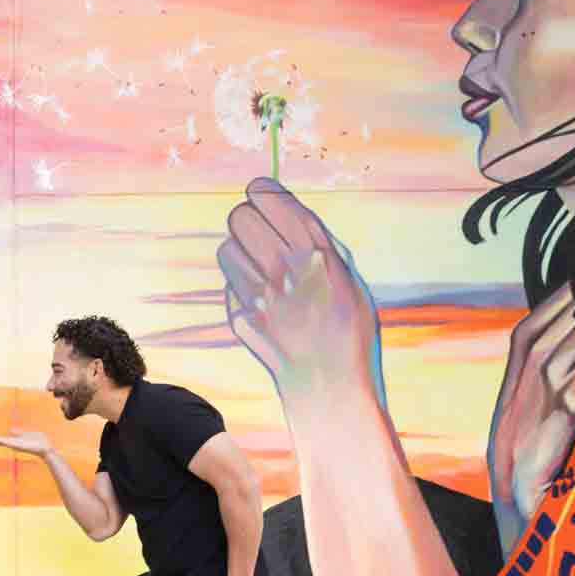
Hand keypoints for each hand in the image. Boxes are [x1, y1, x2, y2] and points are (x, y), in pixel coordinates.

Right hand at [0, 430, 49, 456]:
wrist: (45, 449)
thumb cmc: (38, 441)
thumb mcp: (26, 434)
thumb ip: (18, 433)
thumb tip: (10, 430)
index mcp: (14, 441)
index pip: (1, 439)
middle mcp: (13, 444)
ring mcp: (15, 445)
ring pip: (0, 441)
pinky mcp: (17, 445)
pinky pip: (8, 442)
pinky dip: (0, 440)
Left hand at [219, 179, 384, 411]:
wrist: (330, 383)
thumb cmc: (347, 328)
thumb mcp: (349, 278)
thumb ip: (320, 244)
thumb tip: (289, 211)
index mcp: (316, 253)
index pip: (270, 199)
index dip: (262, 192)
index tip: (261, 193)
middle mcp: (283, 270)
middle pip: (239, 217)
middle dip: (249, 219)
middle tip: (260, 231)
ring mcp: (257, 295)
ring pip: (225, 248)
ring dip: (240, 250)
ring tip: (260, 265)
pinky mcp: (238, 316)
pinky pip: (227, 282)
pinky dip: (239, 282)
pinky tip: (261, 297)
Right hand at [488, 285, 574, 544]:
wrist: (529, 540)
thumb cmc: (546, 492)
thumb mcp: (552, 439)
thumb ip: (565, 402)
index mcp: (510, 402)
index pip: (524, 338)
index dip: (550, 305)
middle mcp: (510, 408)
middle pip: (534, 341)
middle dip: (567, 306)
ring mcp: (521, 427)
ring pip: (550, 363)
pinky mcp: (540, 450)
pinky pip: (568, 400)